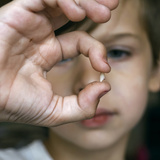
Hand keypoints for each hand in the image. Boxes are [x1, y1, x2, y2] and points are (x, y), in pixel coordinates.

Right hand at [0, 0, 117, 125]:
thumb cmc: (16, 105)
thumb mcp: (56, 110)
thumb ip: (83, 105)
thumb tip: (104, 87)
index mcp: (48, 53)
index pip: (79, 42)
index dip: (96, 51)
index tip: (104, 68)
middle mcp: (39, 34)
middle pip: (72, 11)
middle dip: (94, 8)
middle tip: (113, 8)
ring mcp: (28, 22)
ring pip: (61, 0)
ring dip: (85, 1)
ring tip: (106, 11)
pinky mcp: (17, 13)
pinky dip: (63, 1)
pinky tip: (77, 12)